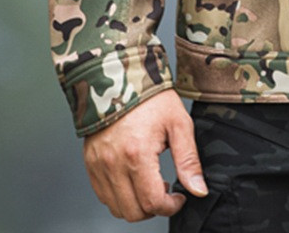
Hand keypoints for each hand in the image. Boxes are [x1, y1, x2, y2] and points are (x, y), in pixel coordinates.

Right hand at [82, 88, 206, 221]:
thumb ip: (188, 160)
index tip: (179, 197)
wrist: (121, 75)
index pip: (152, 202)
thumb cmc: (151, 97)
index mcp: (136, 154)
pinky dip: (119, 196)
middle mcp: (113, 164)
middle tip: (165, 190)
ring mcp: (98, 165)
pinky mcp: (90, 163)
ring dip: (136, 204)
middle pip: (133, 212)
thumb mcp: (178, 123)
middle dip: (153, 208)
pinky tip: (133, 178)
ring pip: (116, 207)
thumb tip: (198, 189)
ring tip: (149, 183)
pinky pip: (103, 195)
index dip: (170, 206)